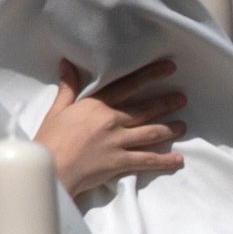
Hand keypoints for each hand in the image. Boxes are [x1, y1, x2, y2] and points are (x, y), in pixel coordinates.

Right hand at [37, 57, 184, 194]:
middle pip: (145, 109)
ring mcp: (118, 142)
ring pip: (151, 132)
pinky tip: (178, 159)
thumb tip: (67, 64)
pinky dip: (164, 160)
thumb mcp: (57, 110)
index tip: (168, 68)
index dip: (150, 75)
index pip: (128, 85)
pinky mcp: (120, 162)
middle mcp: (112, 120)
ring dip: (169, 129)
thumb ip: (68, 88)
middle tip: (182, 99)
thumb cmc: (49, 140)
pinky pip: (147, 160)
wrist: (50, 169)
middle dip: (166, 103)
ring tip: (183, 126)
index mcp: (97, 105)